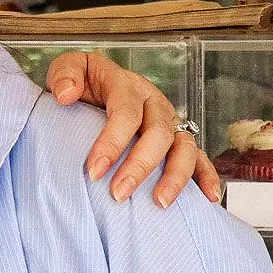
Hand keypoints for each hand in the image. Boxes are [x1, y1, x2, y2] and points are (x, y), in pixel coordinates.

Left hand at [45, 49, 220, 205]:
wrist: (95, 88)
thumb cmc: (83, 84)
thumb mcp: (67, 70)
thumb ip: (64, 75)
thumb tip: (66, 95)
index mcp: (127, 84)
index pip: (125, 112)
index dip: (112, 142)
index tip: (95, 170)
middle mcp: (153, 102)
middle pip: (158, 133)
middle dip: (139, 165)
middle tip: (118, 193)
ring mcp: (170, 121)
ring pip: (184, 146)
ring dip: (175, 175)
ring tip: (160, 202)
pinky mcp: (179, 139)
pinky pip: (199, 157)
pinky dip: (206, 176)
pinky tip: (208, 197)